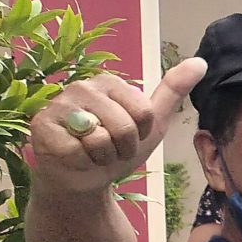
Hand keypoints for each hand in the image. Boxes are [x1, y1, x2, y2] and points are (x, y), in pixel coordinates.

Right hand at [27, 60, 205, 193]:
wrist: (83, 179)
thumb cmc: (116, 148)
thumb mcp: (151, 123)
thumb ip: (173, 92)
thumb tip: (200, 61)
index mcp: (109, 83)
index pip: (143, 112)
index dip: (141, 134)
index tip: (129, 136)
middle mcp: (81, 87)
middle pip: (124, 127)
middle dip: (122, 149)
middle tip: (109, 149)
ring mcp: (58, 105)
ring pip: (100, 139)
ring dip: (102, 157)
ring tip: (92, 152)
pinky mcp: (41, 126)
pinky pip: (76, 151)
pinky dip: (81, 162)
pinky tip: (73, 157)